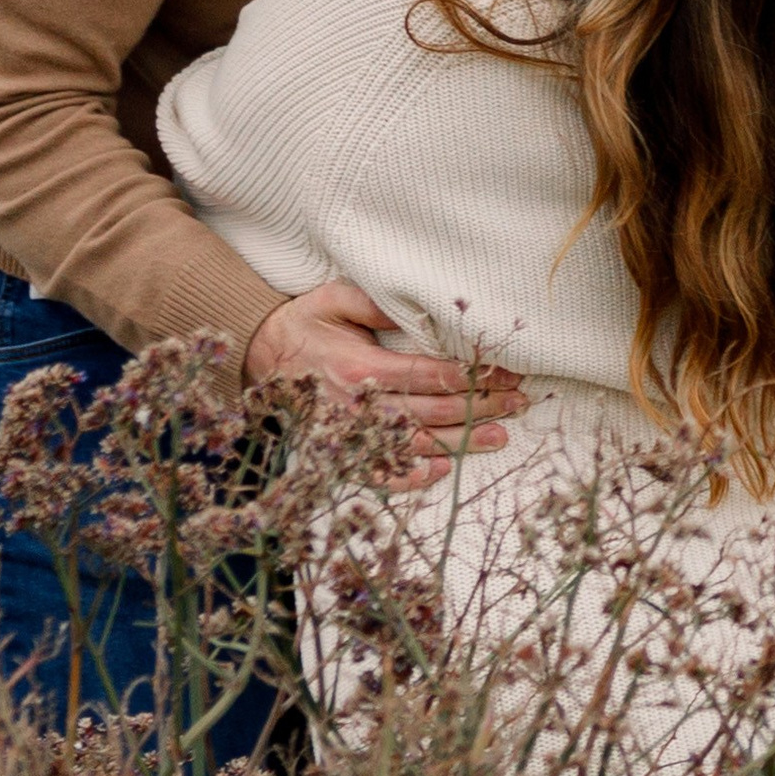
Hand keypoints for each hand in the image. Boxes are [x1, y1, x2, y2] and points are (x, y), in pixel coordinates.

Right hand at [243, 280, 517, 478]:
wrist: (256, 359)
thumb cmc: (301, 324)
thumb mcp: (334, 298)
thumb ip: (375, 302)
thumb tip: (422, 309)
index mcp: (358, 365)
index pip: (427, 374)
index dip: (471, 376)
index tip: (504, 372)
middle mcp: (358, 405)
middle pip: (432, 410)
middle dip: (481, 407)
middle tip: (518, 403)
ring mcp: (351, 434)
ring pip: (416, 444)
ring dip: (462, 442)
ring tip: (501, 438)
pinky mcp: (342, 451)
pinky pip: (381, 473)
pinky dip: (413, 476)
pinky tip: (443, 471)